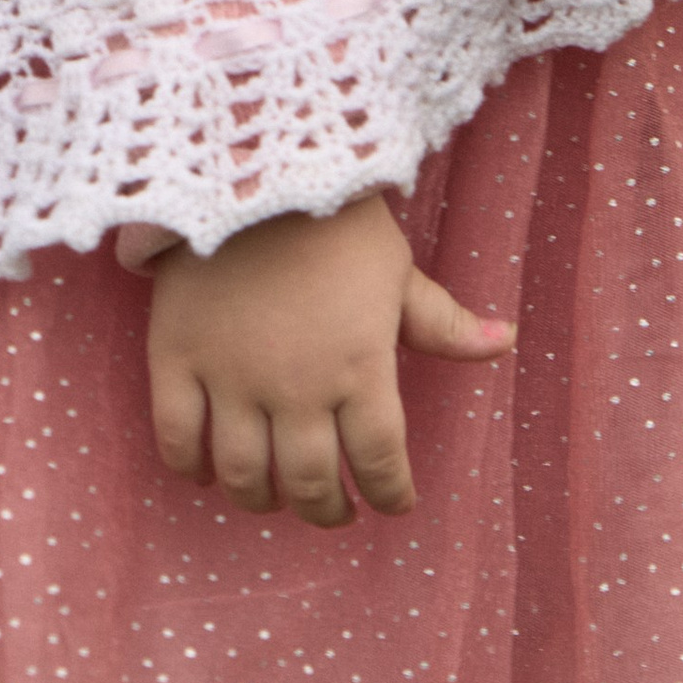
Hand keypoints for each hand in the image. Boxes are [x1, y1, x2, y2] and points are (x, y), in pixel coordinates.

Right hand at [147, 193, 513, 525]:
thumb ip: (443, 322)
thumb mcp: (398, 271)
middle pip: (311, 483)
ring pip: (244, 474)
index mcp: (360, 371)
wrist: (255, 171)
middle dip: (327, 510)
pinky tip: (206, 473)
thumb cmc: (338, 222)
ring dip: (261, 499)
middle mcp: (297, 390)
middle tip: (334, 511)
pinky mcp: (176, 361)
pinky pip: (178, 439)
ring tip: (274, 497)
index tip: (393, 504)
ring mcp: (232, 380)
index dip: (390, 495)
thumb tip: (506, 343)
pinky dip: (190, 468)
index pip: (380, 462)